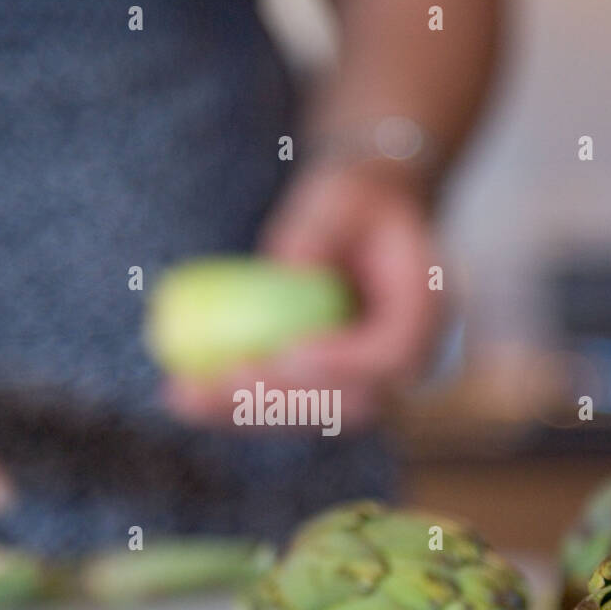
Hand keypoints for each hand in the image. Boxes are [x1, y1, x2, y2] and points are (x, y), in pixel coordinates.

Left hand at [165, 163, 444, 428]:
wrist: (369, 218)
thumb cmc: (355, 198)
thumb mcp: (341, 193)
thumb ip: (319, 230)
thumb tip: (284, 271)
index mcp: (429, 308)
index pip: (394, 354)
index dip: (345, 363)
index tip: (289, 352)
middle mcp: (408, 359)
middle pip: (351, 402)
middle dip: (283, 398)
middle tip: (225, 377)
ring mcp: (370, 382)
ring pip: (311, 416)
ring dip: (246, 412)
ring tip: (183, 397)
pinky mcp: (330, 389)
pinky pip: (286, 408)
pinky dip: (234, 406)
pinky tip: (181, 397)